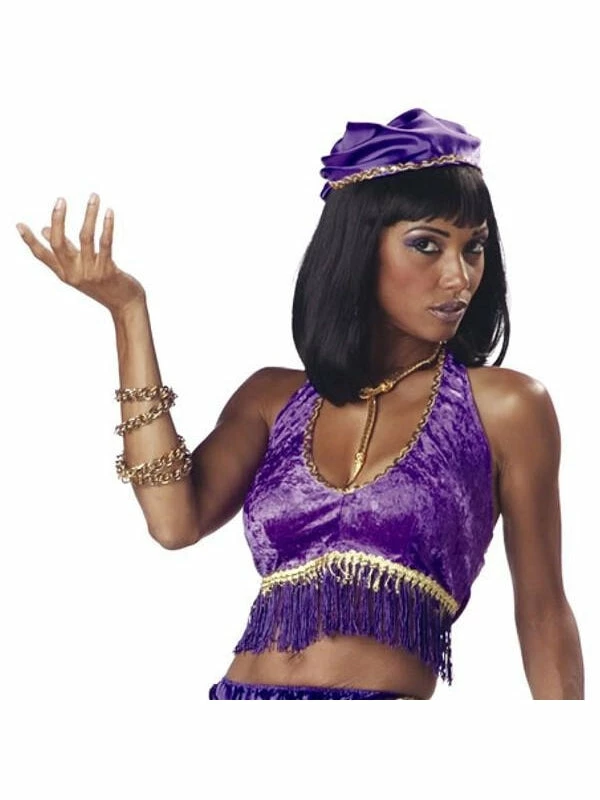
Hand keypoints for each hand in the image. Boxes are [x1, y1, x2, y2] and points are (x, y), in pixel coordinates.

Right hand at [16, 193, 146, 315]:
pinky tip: (109, 212)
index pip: (42, 255)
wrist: (125, 304)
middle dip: (58, 220)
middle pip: (58, 244)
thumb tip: (45, 229)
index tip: (19, 224)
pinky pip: (105, 243)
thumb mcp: (80, 268)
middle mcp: (74, 273)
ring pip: (85, 237)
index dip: (30, 240)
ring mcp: (91, 273)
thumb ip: (65, 249)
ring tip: (94, 197)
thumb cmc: (103, 283)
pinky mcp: (108, 271)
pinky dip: (107, 226)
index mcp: (65, 273)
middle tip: (61, 200)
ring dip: (90, 214)